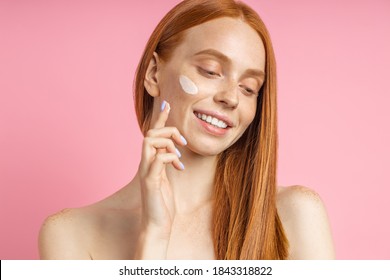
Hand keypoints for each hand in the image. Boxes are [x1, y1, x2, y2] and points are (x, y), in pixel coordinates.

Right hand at [138, 100, 186, 237]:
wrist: (157, 224)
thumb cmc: (163, 202)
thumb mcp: (167, 178)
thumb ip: (167, 163)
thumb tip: (173, 150)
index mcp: (150, 162)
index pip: (152, 135)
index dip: (160, 119)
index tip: (167, 105)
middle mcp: (145, 164)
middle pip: (149, 135)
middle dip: (168, 131)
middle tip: (182, 142)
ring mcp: (146, 172)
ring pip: (149, 143)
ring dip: (168, 143)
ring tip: (180, 155)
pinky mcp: (149, 182)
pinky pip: (157, 160)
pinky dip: (169, 158)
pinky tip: (179, 167)